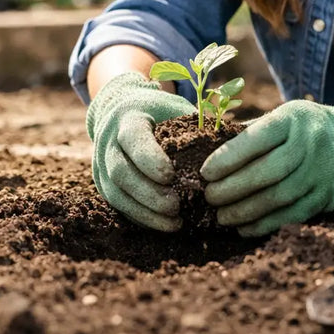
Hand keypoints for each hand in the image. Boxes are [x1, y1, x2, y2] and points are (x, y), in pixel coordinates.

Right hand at [86, 72, 194, 230]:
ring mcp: (101, 164)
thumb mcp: (175, 108)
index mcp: (128, 117)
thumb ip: (195, 125)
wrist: (122, 110)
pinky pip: (119, 206)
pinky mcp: (103, 184)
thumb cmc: (159, 110)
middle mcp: (108, 141)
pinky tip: (164, 225)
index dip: (149, 159)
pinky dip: (141, 218)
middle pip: (120, 171)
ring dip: (145, 213)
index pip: (133, 138)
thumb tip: (232, 143)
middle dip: (148, 193)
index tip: (171, 176)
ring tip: (174, 223)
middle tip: (176, 207)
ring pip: (116, 194)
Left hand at [200, 95, 333, 236]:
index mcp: (292, 118)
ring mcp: (325, 169)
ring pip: (281, 196)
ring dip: (246, 211)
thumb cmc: (296, 130)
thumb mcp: (277, 119)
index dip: (228, 157)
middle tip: (209, 198)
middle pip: (269, 171)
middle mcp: (313, 142)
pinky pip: (294, 214)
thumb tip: (201, 153)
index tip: (205, 172)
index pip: (257, 138)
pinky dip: (265, 224)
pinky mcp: (331, 194)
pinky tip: (244, 228)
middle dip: (234, 188)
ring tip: (221, 216)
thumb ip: (246, 135)